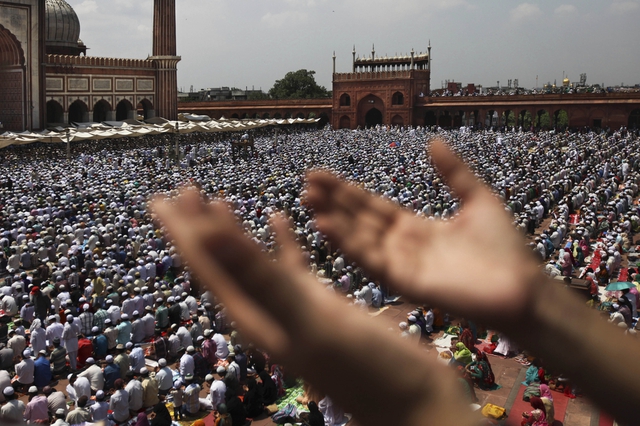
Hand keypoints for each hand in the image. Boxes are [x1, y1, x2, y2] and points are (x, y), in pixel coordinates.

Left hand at [151, 189, 478, 425]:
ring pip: (251, 261)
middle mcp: (264, 311)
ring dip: (233, 232)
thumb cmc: (364, 366)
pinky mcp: (317, 304)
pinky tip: (277, 221)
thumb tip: (207, 234)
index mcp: (254, 315)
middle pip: (221, 260)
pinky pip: (290, 266)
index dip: (183, 231)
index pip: (207, 265)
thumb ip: (260, 276)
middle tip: (180, 190)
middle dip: (198, 225)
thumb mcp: (309, 319)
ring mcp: (290, 307)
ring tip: (219, 201)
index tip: (159, 200)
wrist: (410, 399)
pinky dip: (281, 242)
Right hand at [305, 139, 538, 329]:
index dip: (347, 191)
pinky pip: (370, 261)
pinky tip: (327, 226)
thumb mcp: (477, 199)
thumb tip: (433, 141)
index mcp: (415, 227)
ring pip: (359, 239)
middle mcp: (402, 246)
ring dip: (332, 220)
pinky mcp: (405, 282)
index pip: (372, 206)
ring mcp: (401, 265)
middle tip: (306, 182)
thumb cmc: (505, 248)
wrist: (524, 287)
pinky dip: (347, 244)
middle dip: (332, 202)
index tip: (321, 174)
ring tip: (308, 200)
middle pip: (359, 219)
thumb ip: (453, 173)